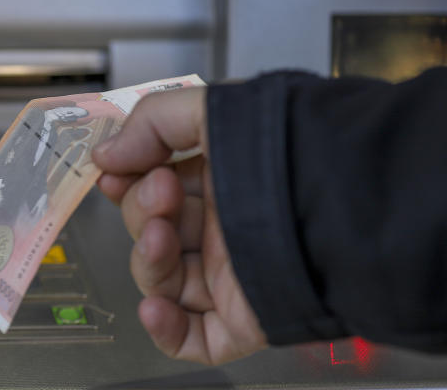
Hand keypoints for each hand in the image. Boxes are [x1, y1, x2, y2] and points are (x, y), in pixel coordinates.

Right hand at [93, 87, 266, 364]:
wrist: (341, 195)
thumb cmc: (284, 146)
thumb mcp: (211, 109)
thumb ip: (151, 124)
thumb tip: (104, 156)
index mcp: (218, 180)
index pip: (152, 190)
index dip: (127, 183)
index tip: (112, 172)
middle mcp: (222, 228)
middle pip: (151, 231)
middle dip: (143, 210)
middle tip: (162, 190)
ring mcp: (231, 276)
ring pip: (163, 281)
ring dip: (148, 259)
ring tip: (159, 235)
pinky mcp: (244, 319)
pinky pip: (194, 337)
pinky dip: (165, 329)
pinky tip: (154, 307)